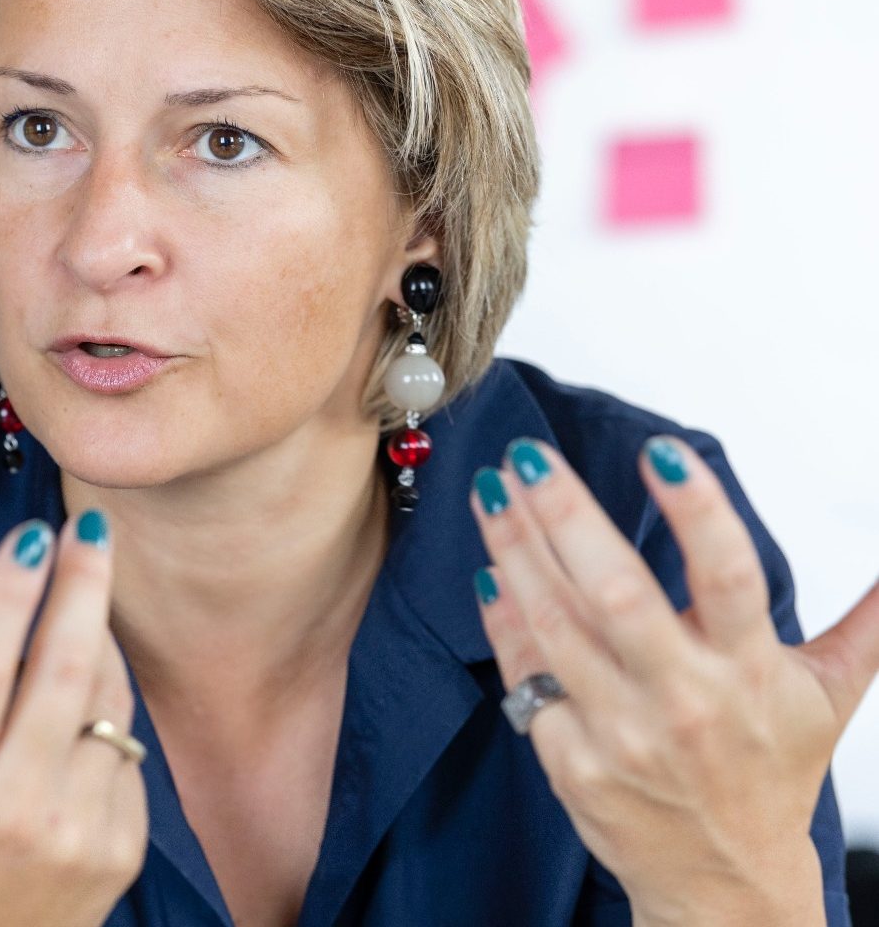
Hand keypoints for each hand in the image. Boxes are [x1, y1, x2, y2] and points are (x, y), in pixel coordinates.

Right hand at [0, 511, 148, 926]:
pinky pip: (129, 747)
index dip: (6, 596)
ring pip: (106, 702)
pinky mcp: (121, 844)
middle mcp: (15, 808)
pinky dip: (114, 701)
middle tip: (92, 528)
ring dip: (100, 636)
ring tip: (88, 587)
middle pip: (61, 670)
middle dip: (83, 586)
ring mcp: (77, 828)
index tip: (29, 536)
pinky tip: (95, 671)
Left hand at [469, 435, 878, 925]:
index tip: (659, 451)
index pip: (729, 578)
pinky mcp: (571, 760)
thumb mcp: (828, 696)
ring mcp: (620, 733)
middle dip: (564, 517)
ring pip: (555, 624)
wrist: (720, 880)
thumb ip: (865, 624)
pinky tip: (488, 570)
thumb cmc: (767, 772)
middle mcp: (683, 699)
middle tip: (528, 454)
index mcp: (750, 671)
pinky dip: (504, 620)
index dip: (697, 512)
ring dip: (515, 549)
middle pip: (617, 594)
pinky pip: (526, 675)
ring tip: (490, 488)